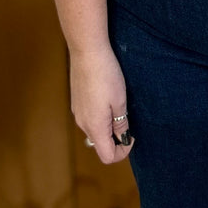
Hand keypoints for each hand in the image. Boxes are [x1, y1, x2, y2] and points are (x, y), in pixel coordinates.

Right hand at [70, 46, 133, 164]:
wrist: (87, 51)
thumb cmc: (106, 75)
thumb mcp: (120, 100)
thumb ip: (121, 123)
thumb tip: (122, 137)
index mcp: (94, 127)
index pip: (107, 156)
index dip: (122, 152)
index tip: (132, 135)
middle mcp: (82, 123)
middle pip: (100, 143)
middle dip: (116, 137)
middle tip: (127, 117)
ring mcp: (77, 111)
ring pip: (94, 129)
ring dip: (108, 125)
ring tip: (118, 104)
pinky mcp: (76, 101)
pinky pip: (89, 116)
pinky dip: (100, 115)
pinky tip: (106, 95)